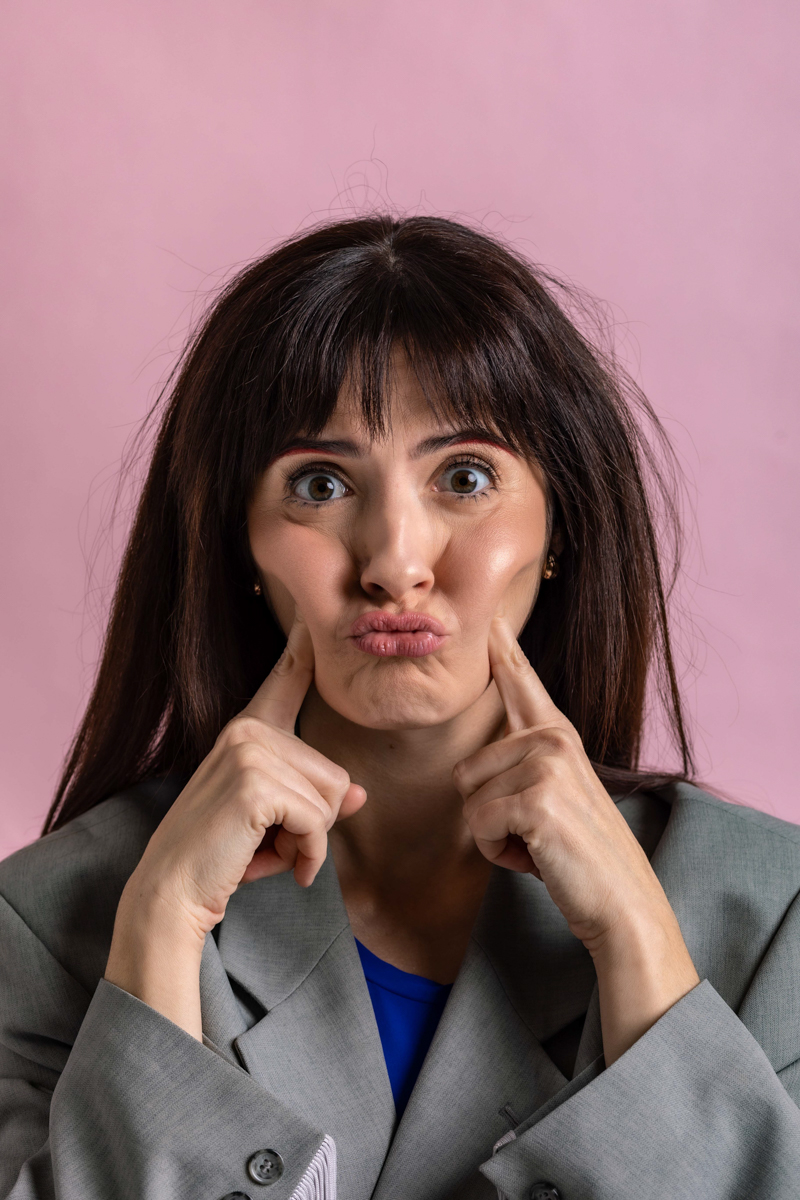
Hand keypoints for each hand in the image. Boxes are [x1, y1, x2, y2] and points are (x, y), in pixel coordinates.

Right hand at [105, 611, 365, 1035]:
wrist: (171, 893)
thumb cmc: (220, 857)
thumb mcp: (274, 823)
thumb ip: (314, 800)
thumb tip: (359, 795)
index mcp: (247, 729)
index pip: (286, 678)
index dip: (303, 645)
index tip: (310, 609)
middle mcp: (248, 730)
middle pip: (334, 775)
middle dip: (314, 824)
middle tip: (267, 844)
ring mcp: (250, 753)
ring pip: (330, 800)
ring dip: (309, 842)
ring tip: (265, 852)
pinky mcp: (256, 784)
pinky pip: (317, 823)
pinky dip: (307, 855)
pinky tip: (277, 868)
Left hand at [452, 614, 699, 1062]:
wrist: (623, 904)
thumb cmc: (581, 857)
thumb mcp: (556, 796)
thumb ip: (524, 766)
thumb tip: (477, 765)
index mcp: (558, 735)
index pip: (521, 682)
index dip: (502, 649)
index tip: (490, 615)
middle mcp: (552, 739)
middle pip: (466, 771)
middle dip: (489, 815)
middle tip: (538, 835)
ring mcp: (546, 765)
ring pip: (469, 802)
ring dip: (494, 837)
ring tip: (541, 844)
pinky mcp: (536, 800)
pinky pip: (478, 826)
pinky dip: (498, 854)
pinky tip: (538, 858)